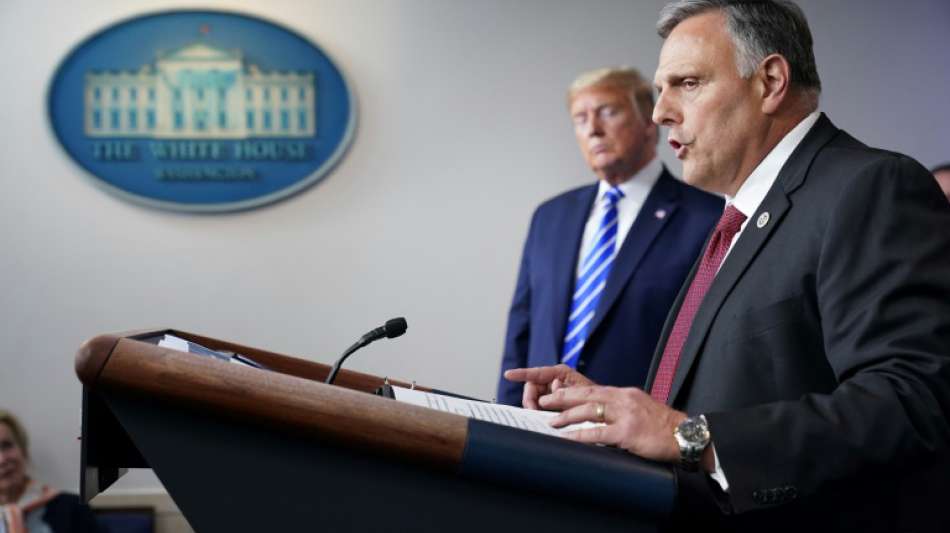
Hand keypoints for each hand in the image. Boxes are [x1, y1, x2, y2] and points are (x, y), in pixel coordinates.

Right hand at [503, 364, 594, 409]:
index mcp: (561, 373)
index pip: (537, 372)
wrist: (604, 413)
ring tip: (541, 415)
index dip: (521, 373)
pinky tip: (542, 416)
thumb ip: (566, 391)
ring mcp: (553, 391)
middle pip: (532, 387)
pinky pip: (539, 405)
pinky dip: (538, 411)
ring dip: (535, 406)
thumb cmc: (596, 400)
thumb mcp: (581, 394)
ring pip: (534, 397)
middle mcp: (555, 380)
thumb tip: (554, 389)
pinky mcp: (553, 402)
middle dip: (530, 399)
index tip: (508, 375)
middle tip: (534, 411)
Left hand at [540, 385, 687, 463]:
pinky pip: (598, 433)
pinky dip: (580, 435)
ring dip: (567, 416)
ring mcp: (626, 416)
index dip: (571, 391)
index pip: (592, 390)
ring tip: (550, 421)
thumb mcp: (640, 408)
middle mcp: (623, 400)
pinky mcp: (628, 433)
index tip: (553, 392)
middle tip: (543, 402)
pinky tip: (568, 437)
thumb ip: (621, 408)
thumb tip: (600, 413)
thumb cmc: (662, 426)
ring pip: (589, 411)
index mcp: (625, 394)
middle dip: (562, 398)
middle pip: (586, 395)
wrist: (686, 435)